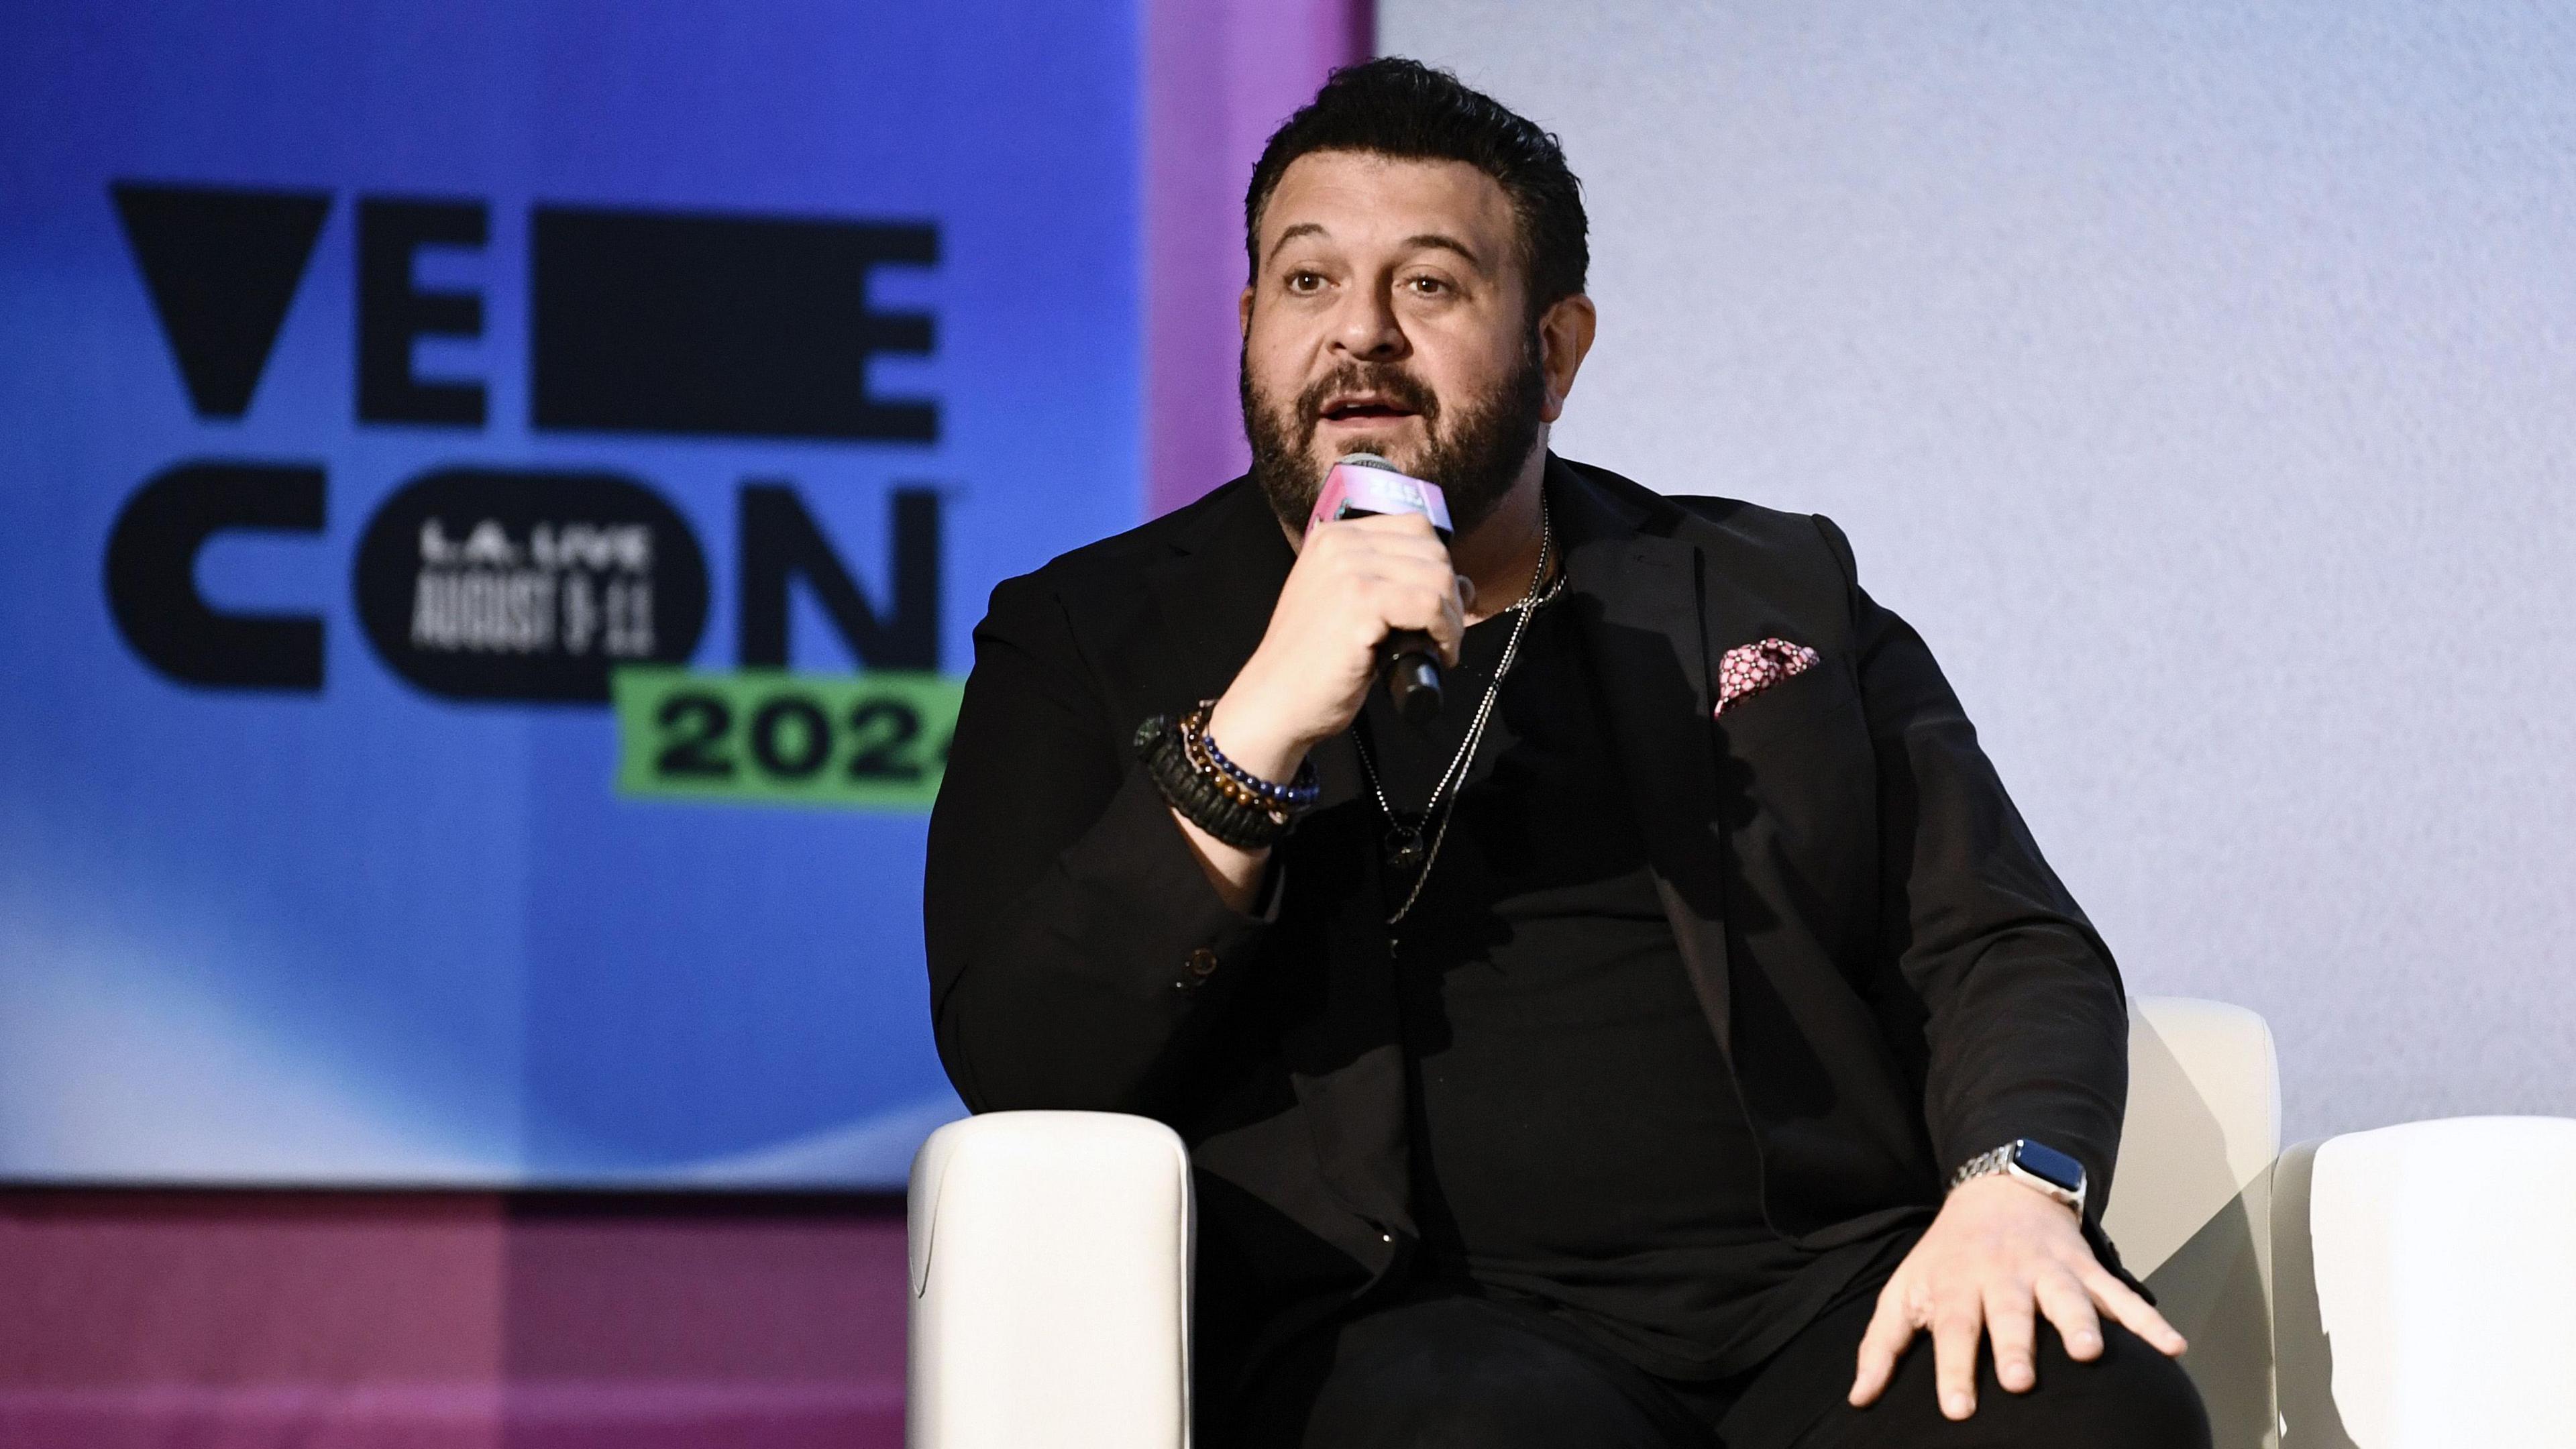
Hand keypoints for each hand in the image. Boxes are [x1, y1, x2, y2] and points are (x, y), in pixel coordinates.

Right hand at [1205, 512, 1468, 783]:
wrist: (1276, 701)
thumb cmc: (1314, 664)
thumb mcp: (1354, 608)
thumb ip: (1397, 585)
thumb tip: (1464, 584)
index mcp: (1333, 537)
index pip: (1414, 528)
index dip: (1438, 566)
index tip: (1439, 607)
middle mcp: (1340, 544)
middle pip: (1432, 550)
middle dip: (1449, 594)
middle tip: (1443, 634)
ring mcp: (1348, 571)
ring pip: (1438, 576)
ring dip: (1452, 618)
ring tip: (1441, 648)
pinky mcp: (1360, 603)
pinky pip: (1430, 606)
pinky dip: (1446, 633)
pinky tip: (1438, 655)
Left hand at [1848, 1176, 2185, 1420]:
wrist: (1995, 1191)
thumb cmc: (1945, 1257)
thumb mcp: (1904, 1291)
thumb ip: (1881, 1346)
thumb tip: (1857, 1398)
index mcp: (1956, 1285)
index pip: (1953, 1328)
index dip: (1953, 1368)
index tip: (1959, 1409)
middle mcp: (2002, 1276)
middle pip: (2009, 1312)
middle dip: (2015, 1345)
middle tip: (2021, 1381)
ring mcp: (2047, 1270)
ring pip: (2066, 1297)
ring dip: (2079, 1324)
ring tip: (2088, 1354)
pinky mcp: (2084, 1268)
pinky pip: (2120, 1294)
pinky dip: (2148, 1319)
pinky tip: (2172, 1347)